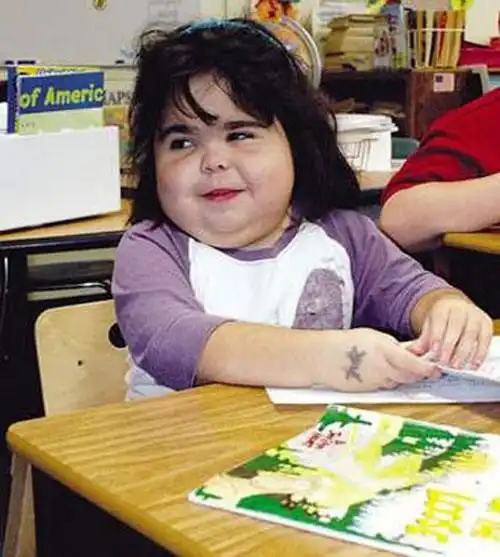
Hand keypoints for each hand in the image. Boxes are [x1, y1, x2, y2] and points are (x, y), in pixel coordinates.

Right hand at [321, 328, 438, 391]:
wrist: (323, 357)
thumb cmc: (346, 343)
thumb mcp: (374, 337)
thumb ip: (394, 346)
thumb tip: (412, 351)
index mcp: (386, 352)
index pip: (416, 365)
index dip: (429, 369)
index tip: (436, 368)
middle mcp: (384, 370)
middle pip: (411, 376)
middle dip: (418, 372)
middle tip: (422, 366)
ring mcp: (377, 382)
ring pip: (398, 381)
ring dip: (402, 375)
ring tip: (390, 363)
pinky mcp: (369, 391)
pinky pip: (385, 386)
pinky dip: (387, 380)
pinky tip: (377, 370)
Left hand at [408, 294, 492, 368]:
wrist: (457, 308)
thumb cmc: (442, 320)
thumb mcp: (429, 327)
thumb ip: (422, 341)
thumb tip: (411, 352)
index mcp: (443, 308)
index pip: (440, 320)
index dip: (437, 336)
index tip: (434, 351)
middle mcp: (460, 310)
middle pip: (456, 328)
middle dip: (450, 346)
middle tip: (445, 362)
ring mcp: (474, 316)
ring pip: (471, 333)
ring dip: (465, 352)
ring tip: (457, 365)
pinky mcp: (486, 324)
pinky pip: (485, 339)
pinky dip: (480, 352)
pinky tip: (472, 363)